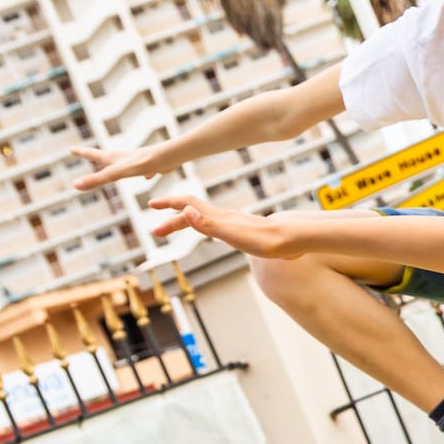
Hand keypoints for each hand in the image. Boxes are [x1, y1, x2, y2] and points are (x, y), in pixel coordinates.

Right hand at [72, 144, 163, 190]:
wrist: (168, 156)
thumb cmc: (142, 163)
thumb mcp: (116, 174)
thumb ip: (97, 179)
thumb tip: (74, 185)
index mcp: (114, 158)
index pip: (93, 154)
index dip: (82, 153)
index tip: (70, 148)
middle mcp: (125, 157)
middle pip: (106, 156)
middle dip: (95, 156)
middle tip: (87, 154)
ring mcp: (138, 160)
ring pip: (124, 162)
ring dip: (117, 164)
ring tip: (116, 165)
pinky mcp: (152, 165)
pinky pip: (143, 169)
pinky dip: (141, 172)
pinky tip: (147, 176)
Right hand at [148, 193, 299, 258]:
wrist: (292, 240)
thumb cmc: (265, 240)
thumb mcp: (233, 234)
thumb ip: (208, 224)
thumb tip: (184, 212)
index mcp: (219, 217)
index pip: (187, 205)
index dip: (168, 204)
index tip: (151, 204)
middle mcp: (225, 217)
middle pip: (192, 212)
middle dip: (172, 218)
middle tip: (156, 230)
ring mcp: (234, 223)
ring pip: (204, 219)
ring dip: (187, 222)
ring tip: (176, 228)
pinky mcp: (243, 231)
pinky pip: (217, 226)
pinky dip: (205, 226)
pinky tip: (209, 232)